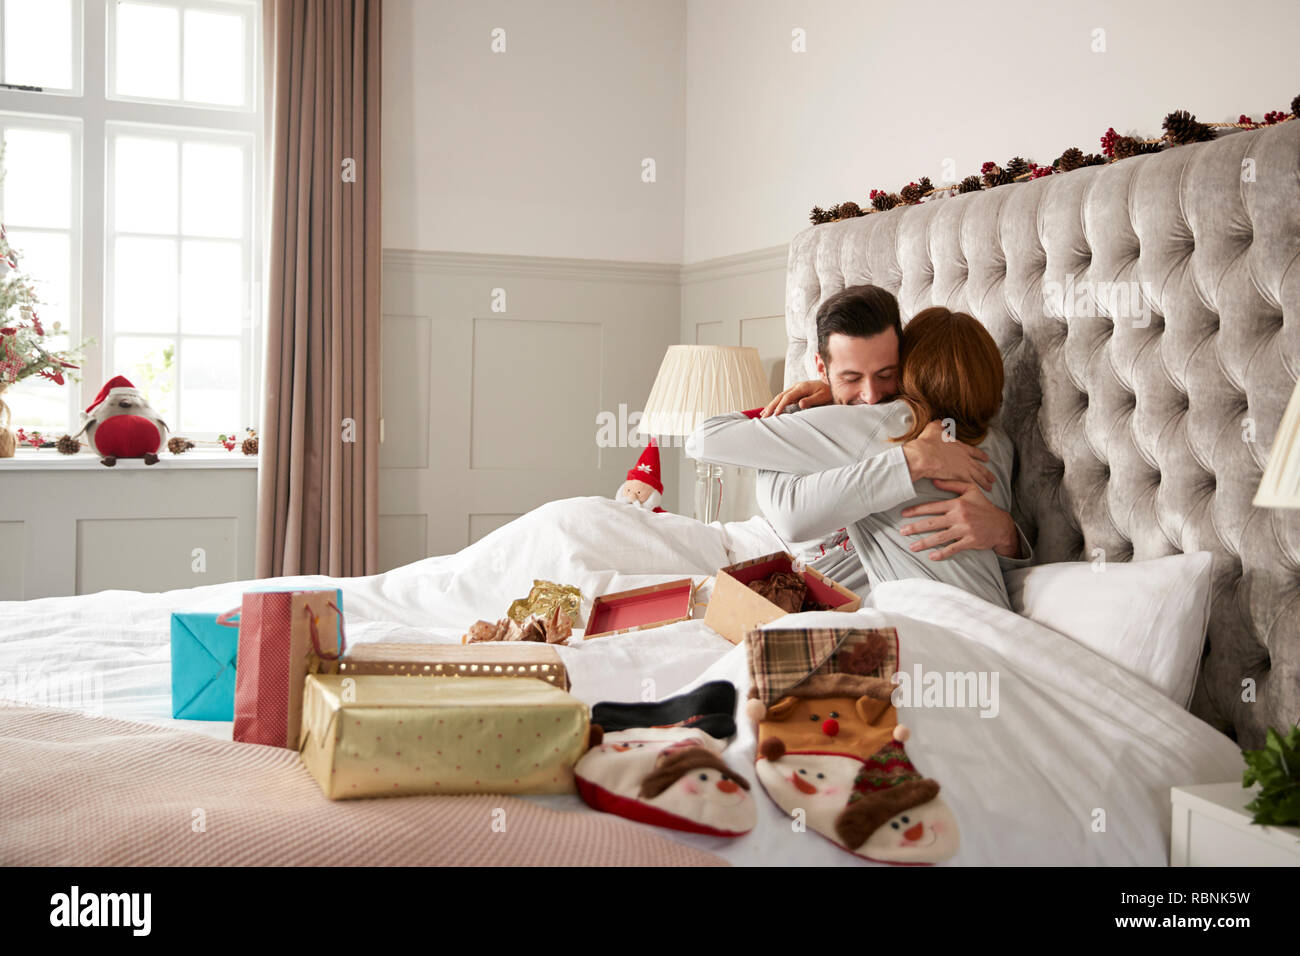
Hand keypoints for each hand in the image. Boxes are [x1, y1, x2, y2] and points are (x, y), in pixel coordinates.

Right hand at [761, 379, 830, 417]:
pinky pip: (783, 398)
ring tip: (763, 414)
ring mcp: (795, 389)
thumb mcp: (822, 397)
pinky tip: (771, 409)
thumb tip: (800, 404)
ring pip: (779, 397)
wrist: (831, 386)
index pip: (787, 397)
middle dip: (771, 406)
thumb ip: (811, 400)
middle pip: (780, 396)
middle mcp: (796, 387)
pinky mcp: (795, 393)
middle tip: (764, 416)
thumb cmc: (828, 392)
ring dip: (771, 405)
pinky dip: (776, 404)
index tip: (776, 415)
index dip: (780, 406)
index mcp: (801, 387)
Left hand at [898, 479, 1018, 560]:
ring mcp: (964, 530)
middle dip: (915, 527)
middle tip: (901, 531)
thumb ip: (952, 484)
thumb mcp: (971, 490)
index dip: (916, 510)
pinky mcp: (970, 542)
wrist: (1001, 524)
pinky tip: (931, 557)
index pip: (932, 507)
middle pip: (932, 523)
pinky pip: (953, 549)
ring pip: (940, 538)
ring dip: (924, 543)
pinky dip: (942, 553)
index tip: (903, 514)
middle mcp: (959, 517)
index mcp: (957, 504)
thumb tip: (934, 480)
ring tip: (912, 547)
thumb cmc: (983, 506)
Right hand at [901, 421, 993, 490]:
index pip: (974, 452)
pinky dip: (976, 487)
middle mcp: (964, 458)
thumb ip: (939, 425)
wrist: (924, 455)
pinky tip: (980, 491)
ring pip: (978, 476)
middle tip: (992, 478)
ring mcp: (963, 468)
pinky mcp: (959, 476)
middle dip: (986, 473)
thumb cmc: (928, 442)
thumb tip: (941, 422)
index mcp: (960, 447)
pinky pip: (971, 484)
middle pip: (979, 467)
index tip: (986, 458)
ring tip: (990, 487)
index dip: (981, 455)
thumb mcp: (933, 428)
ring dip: (985, 482)